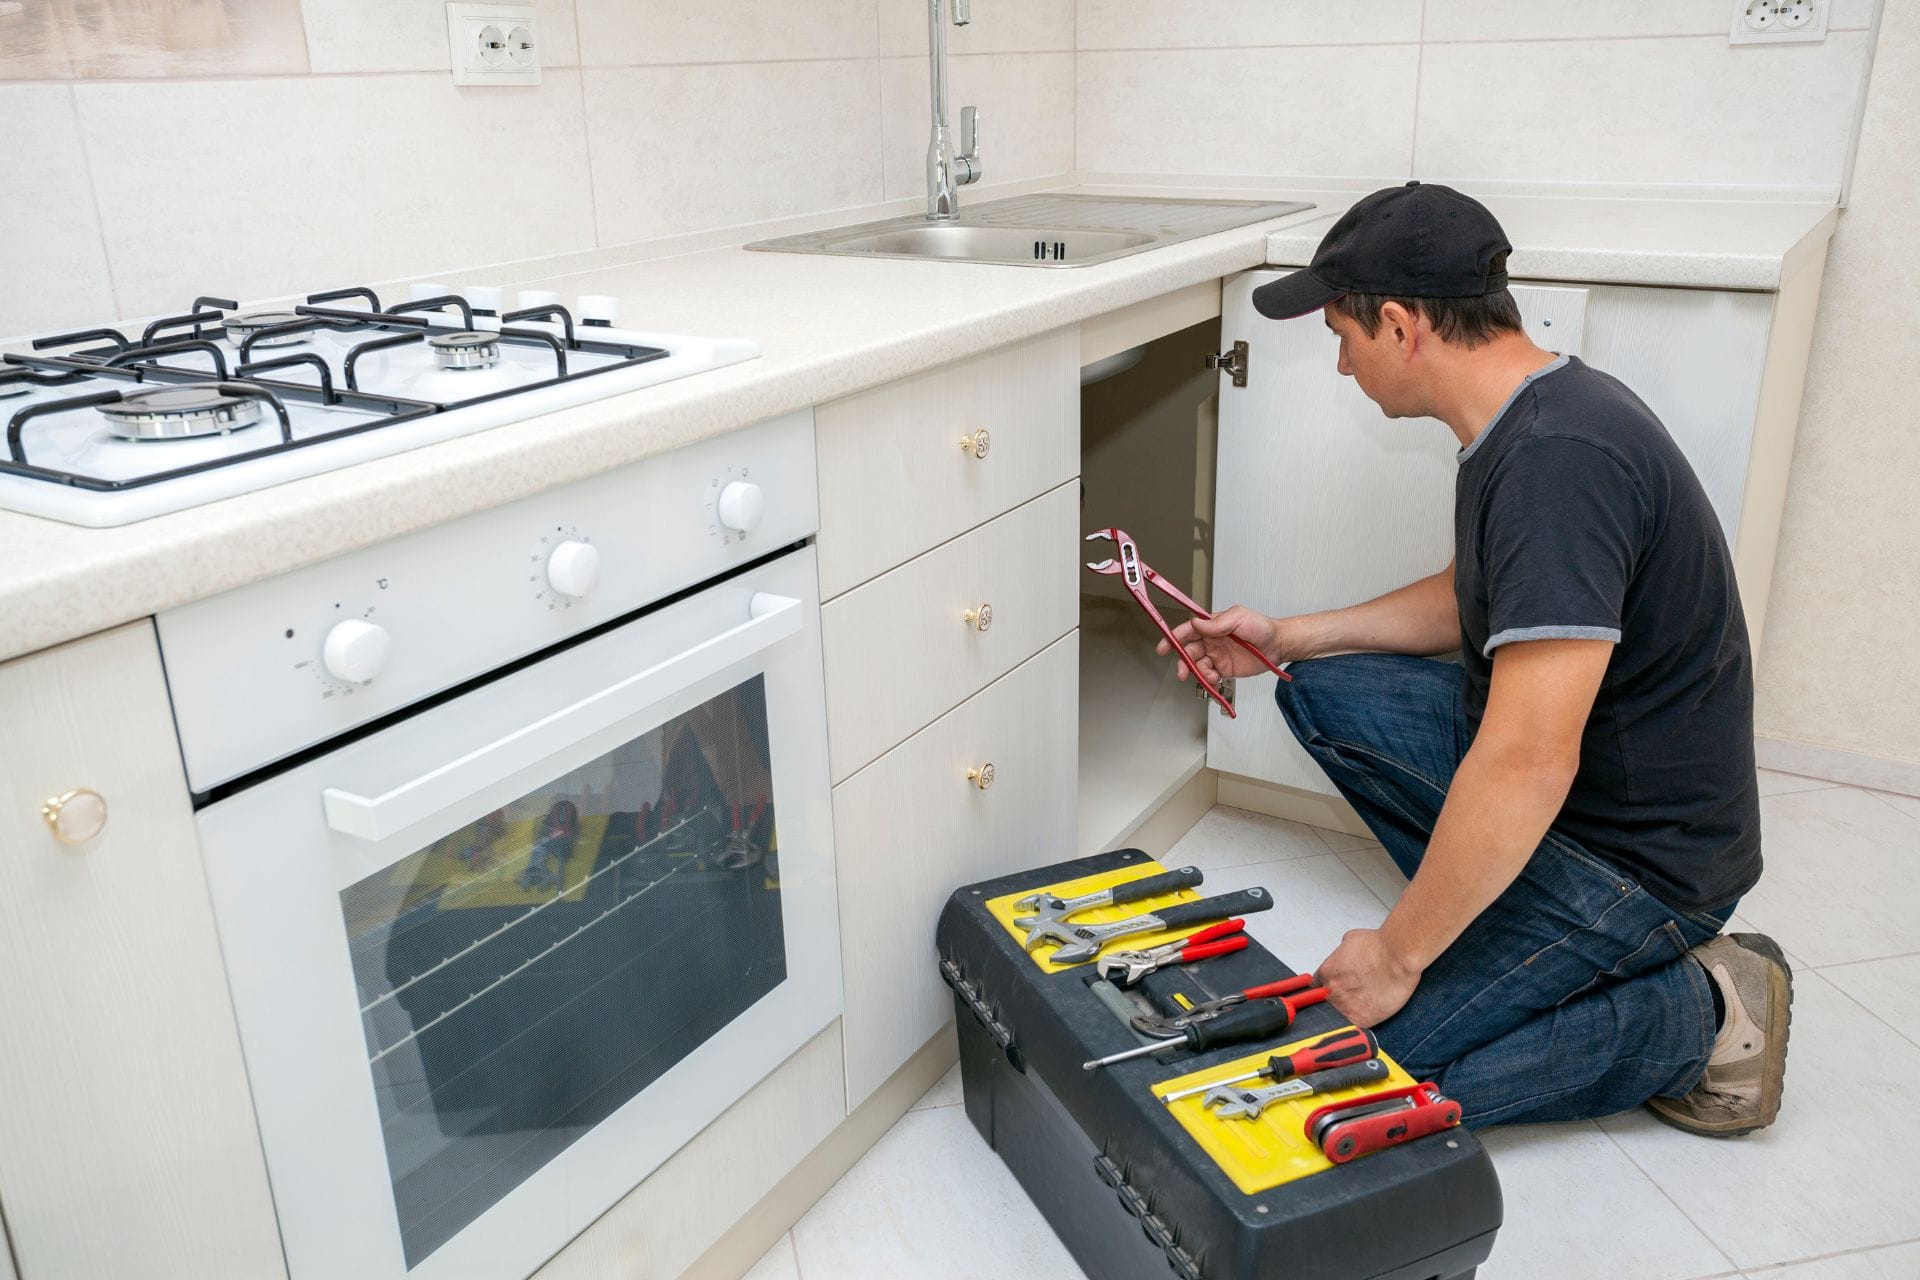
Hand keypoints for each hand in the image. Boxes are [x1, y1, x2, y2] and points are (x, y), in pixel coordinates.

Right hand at [1155, 605, 1282, 684]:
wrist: (1278, 645)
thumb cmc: (1261, 627)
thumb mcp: (1239, 618)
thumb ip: (1217, 623)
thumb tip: (1195, 623)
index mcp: (1212, 625)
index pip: (1189, 630)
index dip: (1174, 637)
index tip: (1164, 647)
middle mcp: (1212, 640)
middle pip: (1189, 651)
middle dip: (1183, 662)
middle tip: (1183, 672)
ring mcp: (1217, 655)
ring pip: (1198, 665)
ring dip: (1199, 673)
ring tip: (1210, 676)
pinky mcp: (1224, 669)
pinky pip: (1210, 676)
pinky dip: (1208, 680)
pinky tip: (1215, 680)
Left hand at [1315, 928, 1421, 1028]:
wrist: (1398, 956)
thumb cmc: (1380, 946)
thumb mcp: (1350, 940)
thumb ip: (1340, 953)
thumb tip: (1343, 957)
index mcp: (1327, 972)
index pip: (1315, 987)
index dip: (1324, 990)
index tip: (1333, 991)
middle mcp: (1332, 990)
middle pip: (1323, 1003)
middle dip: (1334, 1001)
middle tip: (1349, 998)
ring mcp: (1344, 1006)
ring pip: (1336, 1017)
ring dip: (1344, 1013)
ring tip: (1359, 1007)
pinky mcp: (1361, 1019)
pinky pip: (1352, 1027)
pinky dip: (1356, 1024)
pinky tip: (1365, 1016)